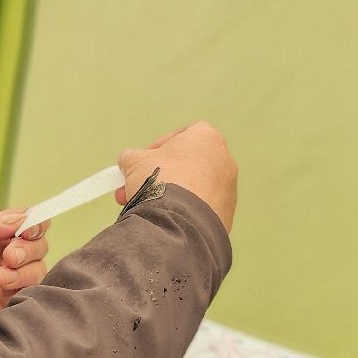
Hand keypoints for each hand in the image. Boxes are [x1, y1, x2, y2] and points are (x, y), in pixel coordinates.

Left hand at [0, 211, 50, 322]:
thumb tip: (17, 220)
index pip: (26, 222)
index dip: (34, 223)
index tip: (26, 228)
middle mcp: (5, 256)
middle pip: (38, 245)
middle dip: (29, 247)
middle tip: (8, 255)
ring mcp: (8, 280)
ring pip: (38, 268)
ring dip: (26, 267)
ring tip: (0, 275)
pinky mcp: (8, 303)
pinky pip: (32, 292)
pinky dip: (23, 284)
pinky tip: (2, 285)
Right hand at [115, 121, 237, 231]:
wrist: (181, 222)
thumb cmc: (160, 181)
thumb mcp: (134, 162)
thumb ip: (132, 157)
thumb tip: (128, 162)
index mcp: (207, 139)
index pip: (184, 135)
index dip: (160, 147)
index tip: (144, 161)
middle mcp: (224, 161)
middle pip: (186, 164)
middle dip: (159, 176)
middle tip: (136, 188)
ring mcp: (228, 189)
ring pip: (193, 188)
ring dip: (170, 195)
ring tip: (145, 208)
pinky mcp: (226, 214)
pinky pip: (200, 209)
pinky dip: (184, 212)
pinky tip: (165, 221)